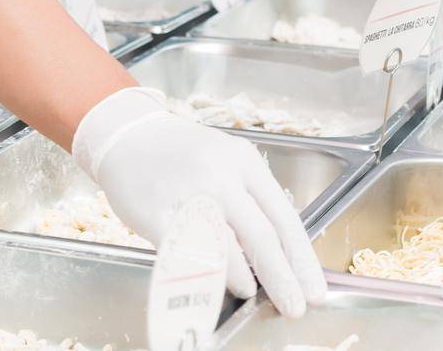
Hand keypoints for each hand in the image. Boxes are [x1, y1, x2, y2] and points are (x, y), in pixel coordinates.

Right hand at [72, 88, 326, 316]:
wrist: (127, 135)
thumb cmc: (182, 155)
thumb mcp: (226, 162)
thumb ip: (250, 201)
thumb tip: (279, 256)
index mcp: (244, 161)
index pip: (283, 216)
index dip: (302, 259)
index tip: (315, 289)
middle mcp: (219, 175)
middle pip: (261, 235)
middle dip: (282, 278)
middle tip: (295, 307)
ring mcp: (187, 192)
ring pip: (225, 246)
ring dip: (243, 277)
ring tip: (251, 291)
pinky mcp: (156, 212)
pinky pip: (187, 251)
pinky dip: (206, 273)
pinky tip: (216, 281)